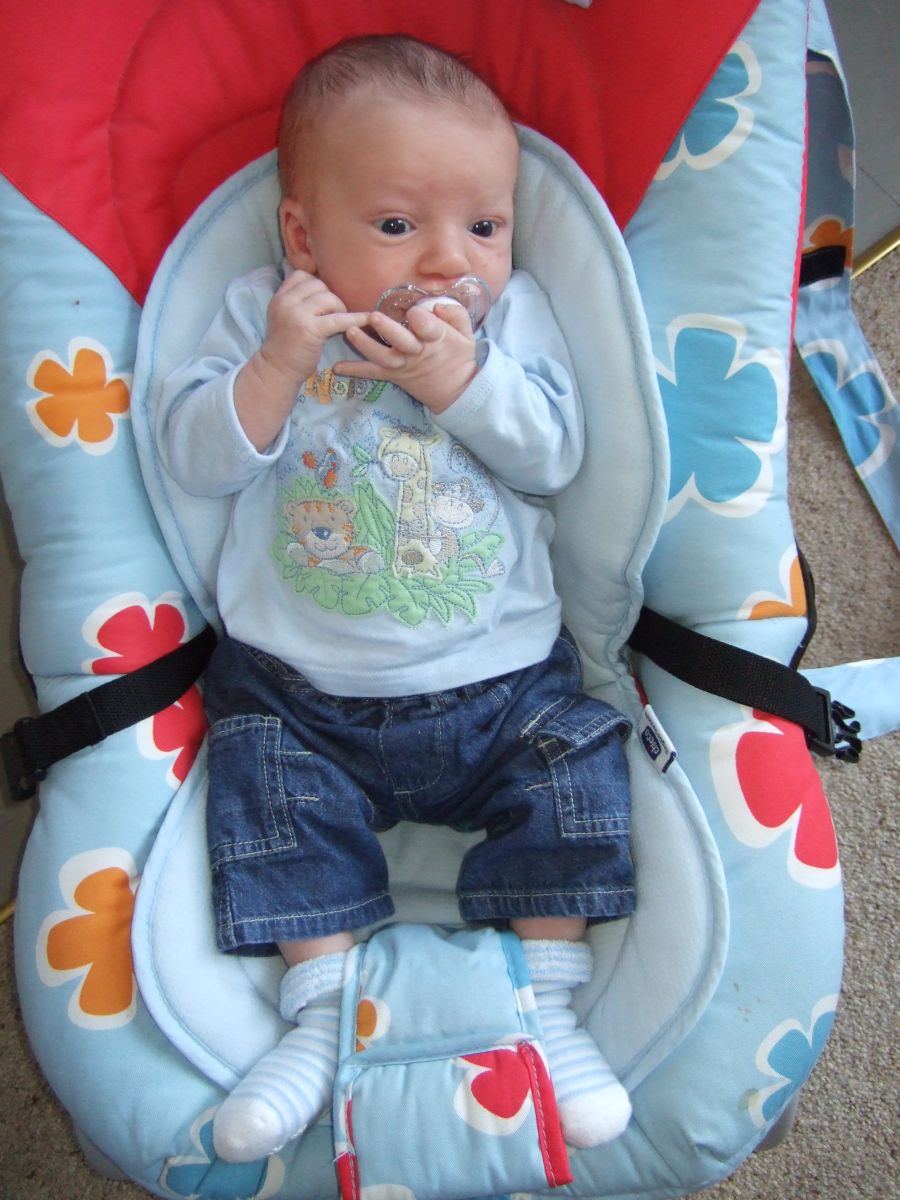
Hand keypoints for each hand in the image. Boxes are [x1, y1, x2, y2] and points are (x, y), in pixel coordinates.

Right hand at [260, 269, 367, 385]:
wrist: (278, 370)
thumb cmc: (287, 346)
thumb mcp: (285, 316)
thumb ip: (299, 301)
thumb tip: (326, 288)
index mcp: (280, 296)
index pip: (302, 275)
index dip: (317, 285)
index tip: (323, 301)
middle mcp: (286, 301)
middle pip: (318, 284)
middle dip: (330, 298)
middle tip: (333, 315)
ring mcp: (297, 314)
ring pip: (329, 297)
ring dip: (339, 308)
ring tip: (338, 323)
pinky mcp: (311, 329)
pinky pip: (339, 319)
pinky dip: (356, 319)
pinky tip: (367, 319)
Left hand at [334, 302, 477, 413]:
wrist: (455, 390)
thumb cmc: (458, 355)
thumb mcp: (467, 334)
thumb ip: (456, 315)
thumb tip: (437, 305)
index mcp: (437, 340)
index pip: (430, 328)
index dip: (422, 320)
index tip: (415, 313)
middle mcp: (418, 353)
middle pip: (403, 343)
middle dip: (388, 330)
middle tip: (373, 316)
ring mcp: (403, 365)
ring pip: (383, 357)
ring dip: (365, 345)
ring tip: (350, 331)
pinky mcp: (393, 375)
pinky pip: (372, 373)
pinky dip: (355, 370)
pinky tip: (337, 367)